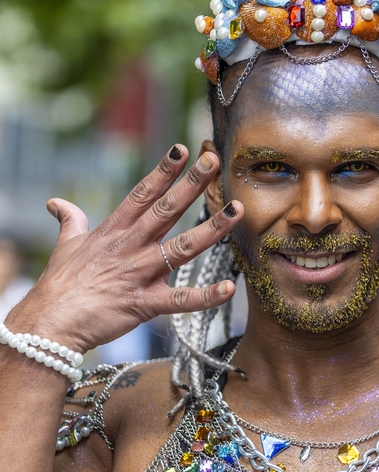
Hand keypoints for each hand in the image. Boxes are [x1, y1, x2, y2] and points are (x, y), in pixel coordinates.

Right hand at [8, 146, 242, 351]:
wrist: (50, 322)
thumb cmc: (60, 286)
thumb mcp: (66, 247)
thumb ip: (70, 221)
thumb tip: (57, 203)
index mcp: (114, 231)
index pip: (142, 193)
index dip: (164, 170)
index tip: (183, 149)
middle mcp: (130, 247)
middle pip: (166, 210)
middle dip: (191, 184)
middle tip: (214, 161)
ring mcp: (139, 274)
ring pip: (182, 248)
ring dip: (212, 229)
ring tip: (236, 210)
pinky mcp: (145, 304)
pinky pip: (181, 300)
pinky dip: (206, 296)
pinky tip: (228, 288)